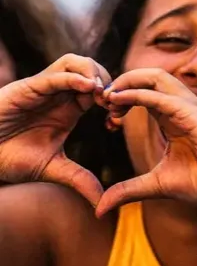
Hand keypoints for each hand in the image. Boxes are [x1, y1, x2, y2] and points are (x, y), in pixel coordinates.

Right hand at [0, 54, 108, 204]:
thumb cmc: (10, 159)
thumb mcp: (52, 169)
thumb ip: (79, 179)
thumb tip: (102, 202)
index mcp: (70, 108)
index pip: (101, 89)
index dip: (115, 99)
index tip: (117, 120)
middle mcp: (60, 94)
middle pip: (93, 69)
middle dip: (110, 82)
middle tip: (114, 105)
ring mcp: (45, 88)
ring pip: (76, 62)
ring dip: (95, 73)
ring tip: (103, 95)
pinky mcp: (28, 87)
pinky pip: (55, 74)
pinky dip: (75, 77)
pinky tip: (89, 88)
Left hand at [97, 69, 196, 215]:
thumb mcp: (156, 185)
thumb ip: (128, 190)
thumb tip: (100, 208)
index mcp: (173, 117)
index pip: (145, 93)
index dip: (122, 98)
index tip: (106, 117)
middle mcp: (181, 107)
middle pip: (149, 77)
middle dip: (122, 82)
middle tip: (102, 101)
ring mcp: (189, 107)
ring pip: (156, 77)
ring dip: (128, 81)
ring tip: (109, 96)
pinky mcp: (193, 114)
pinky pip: (161, 97)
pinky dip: (137, 94)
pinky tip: (118, 100)